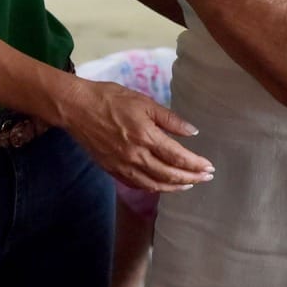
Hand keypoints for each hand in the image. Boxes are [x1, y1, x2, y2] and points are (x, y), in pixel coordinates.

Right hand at [59, 77, 212, 191]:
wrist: (76, 108)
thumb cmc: (110, 99)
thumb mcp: (144, 102)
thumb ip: (170, 119)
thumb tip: (193, 132)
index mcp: (146, 136)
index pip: (178, 157)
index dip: (196, 165)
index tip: (209, 167)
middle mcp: (136, 156)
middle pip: (169, 175)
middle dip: (191, 178)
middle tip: (206, 178)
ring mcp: (123, 166)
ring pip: (154, 185)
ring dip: (174, 187)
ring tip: (188, 184)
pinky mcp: (112, 170)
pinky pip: (137, 184)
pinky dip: (153, 188)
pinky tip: (161, 185)